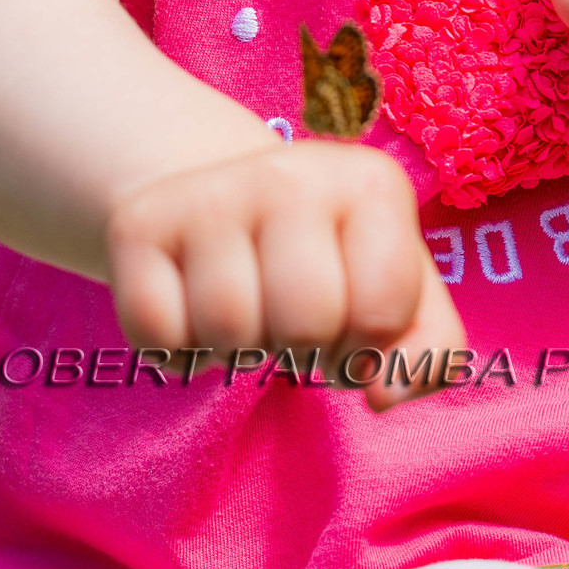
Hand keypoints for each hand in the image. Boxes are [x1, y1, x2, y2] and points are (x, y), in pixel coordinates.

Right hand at [103, 139, 466, 410]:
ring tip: (246, 310)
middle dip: (302, 347)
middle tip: (292, 319)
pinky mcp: (139, 222)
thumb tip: (385, 397)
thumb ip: (429, 349)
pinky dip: (177, 351)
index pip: (382, 310)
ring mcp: (210, 192)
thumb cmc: (331, 258)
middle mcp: (290, 171)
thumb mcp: (400, 291)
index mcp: (371, 182)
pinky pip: (156, 335)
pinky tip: (193, 311)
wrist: (226, 197)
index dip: (367, 344)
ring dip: (237, 350)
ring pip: (227, 329)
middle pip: (303, 321)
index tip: (351, 319)